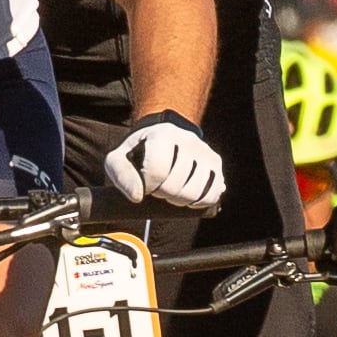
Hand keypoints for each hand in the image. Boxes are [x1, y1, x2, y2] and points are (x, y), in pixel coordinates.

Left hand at [103, 111, 226, 210]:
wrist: (164, 136)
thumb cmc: (140, 151)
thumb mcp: (120, 159)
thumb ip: (121, 175)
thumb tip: (137, 197)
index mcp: (163, 134)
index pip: (157, 172)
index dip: (147, 187)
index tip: (144, 185)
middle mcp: (188, 140)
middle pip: (174, 187)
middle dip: (162, 195)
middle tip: (157, 187)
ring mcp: (205, 152)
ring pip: (194, 194)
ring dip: (179, 201)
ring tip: (170, 191)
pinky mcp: (216, 164)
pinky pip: (212, 195)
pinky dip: (199, 202)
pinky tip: (187, 195)